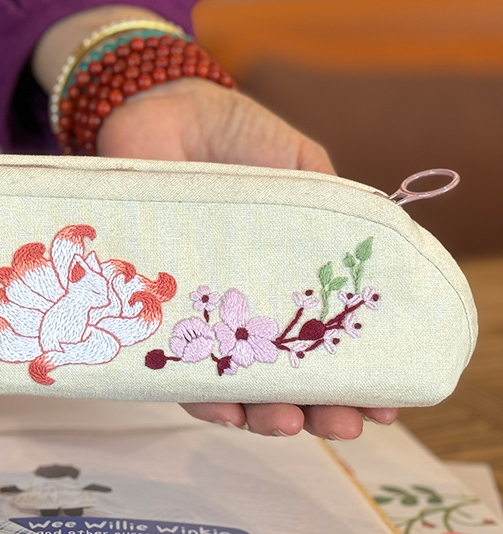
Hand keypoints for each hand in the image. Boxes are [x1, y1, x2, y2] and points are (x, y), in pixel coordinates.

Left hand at [97, 78, 396, 439]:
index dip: (352, 377)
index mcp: (281, 277)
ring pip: (228, 382)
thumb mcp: (304, 169)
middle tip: (341, 425)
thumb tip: (381, 264)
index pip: (319, 341)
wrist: (161, 107)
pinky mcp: (150, 306)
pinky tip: (225, 412)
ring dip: (261, 413)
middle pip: (277, 375)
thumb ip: (336, 214)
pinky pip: (170, 363)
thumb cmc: (236, 136)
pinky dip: (197, 394)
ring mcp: (195, 308)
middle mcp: (240, 303)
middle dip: (313, 410)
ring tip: (289, 425)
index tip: (383, 404)